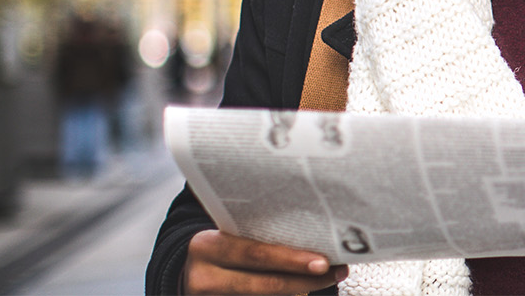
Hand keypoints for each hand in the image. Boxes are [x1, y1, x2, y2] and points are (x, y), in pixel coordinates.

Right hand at [183, 229, 349, 293]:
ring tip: (329, 277)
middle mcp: (205, 278)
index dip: (291, 259)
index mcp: (207, 247)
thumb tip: (309, 235)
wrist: (188, 273)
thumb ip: (254, 236)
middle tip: (336, 272)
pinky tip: (305, 289)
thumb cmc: (218, 249)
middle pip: (265, 284)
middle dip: (304, 279)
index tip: (323, 261)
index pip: (254, 254)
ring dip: (301, 289)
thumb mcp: (225, 236)